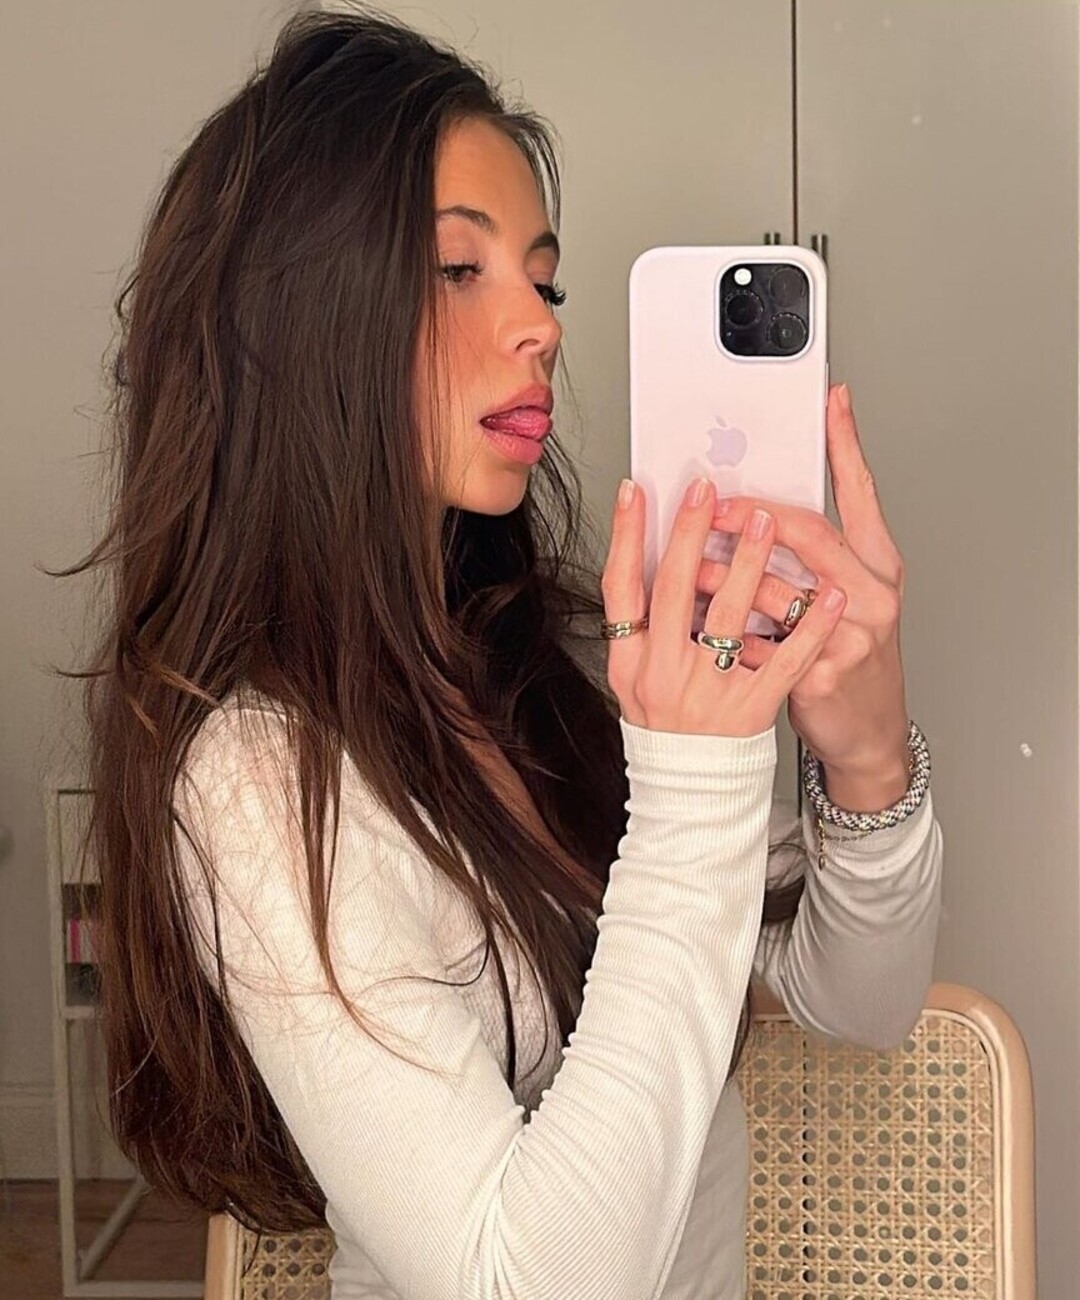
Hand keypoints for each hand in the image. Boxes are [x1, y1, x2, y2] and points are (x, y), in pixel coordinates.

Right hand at [602, 475, 847, 737]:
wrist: (690, 794)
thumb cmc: (665, 727)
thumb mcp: (633, 680)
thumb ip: (642, 626)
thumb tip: (654, 555)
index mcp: (629, 662)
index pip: (619, 588)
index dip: (625, 537)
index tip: (636, 491)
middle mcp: (660, 675)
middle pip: (673, 591)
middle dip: (691, 533)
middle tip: (709, 489)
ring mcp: (704, 694)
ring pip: (729, 618)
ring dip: (749, 563)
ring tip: (765, 520)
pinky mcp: (749, 712)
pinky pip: (784, 662)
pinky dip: (809, 627)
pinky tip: (829, 596)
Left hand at [699, 384, 909, 807]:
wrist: (869, 729)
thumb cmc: (851, 654)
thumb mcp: (849, 595)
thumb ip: (815, 553)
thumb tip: (761, 506)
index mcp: (878, 566)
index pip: (862, 493)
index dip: (847, 444)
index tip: (830, 401)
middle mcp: (872, 595)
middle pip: (809, 534)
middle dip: (752, 515)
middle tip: (711, 503)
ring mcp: (852, 638)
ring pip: (775, 591)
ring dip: (722, 578)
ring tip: (688, 568)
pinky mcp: (824, 677)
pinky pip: (761, 647)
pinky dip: (726, 636)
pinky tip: (699, 628)